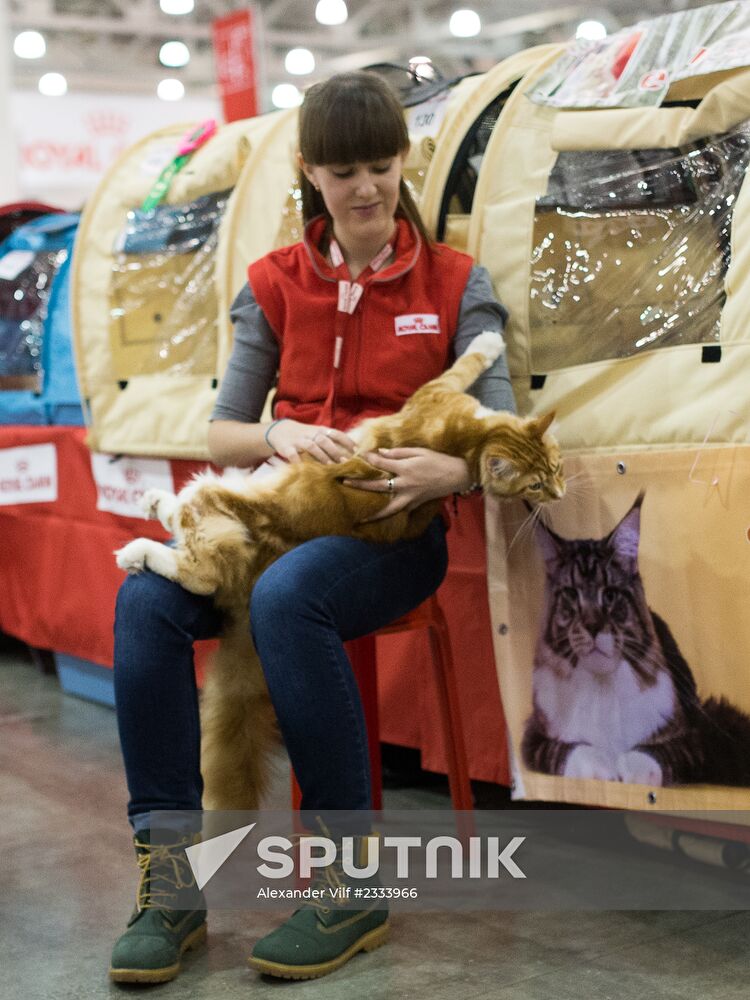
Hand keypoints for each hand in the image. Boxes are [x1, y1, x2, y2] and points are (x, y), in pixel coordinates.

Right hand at [266, 419, 356, 464]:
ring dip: (321, 456)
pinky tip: (305, 469)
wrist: (280, 430)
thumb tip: (352, 451)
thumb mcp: (318, 433)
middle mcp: (310, 434)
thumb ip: (332, 441)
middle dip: (335, 451)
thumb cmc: (305, 435)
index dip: (347, 441)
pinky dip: (298, 462)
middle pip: (325, 441)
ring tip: (330, 466)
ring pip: (311, 447)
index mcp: (320, 430)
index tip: (356, 451)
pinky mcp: (287, 448)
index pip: (336, 433)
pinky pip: (293, 455)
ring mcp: (298, 440)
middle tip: (345, 462)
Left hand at [344, 447, 472, 521]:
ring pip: (388, 508)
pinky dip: (388, 516)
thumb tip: (380, 452)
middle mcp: (406, 484)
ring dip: (373, 513)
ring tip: (359, 518)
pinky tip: (379, 520)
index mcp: (406, 468)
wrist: (456, 475)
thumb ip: (398, 452)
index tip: (356, 456)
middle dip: (360, 485)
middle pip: (378, 486)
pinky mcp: (415, 504)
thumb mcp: (419, 451)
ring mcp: (410, 497)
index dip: (368, 459)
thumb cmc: (438, 460)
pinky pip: (399, 512)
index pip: (382, 463)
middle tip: (345, 483)